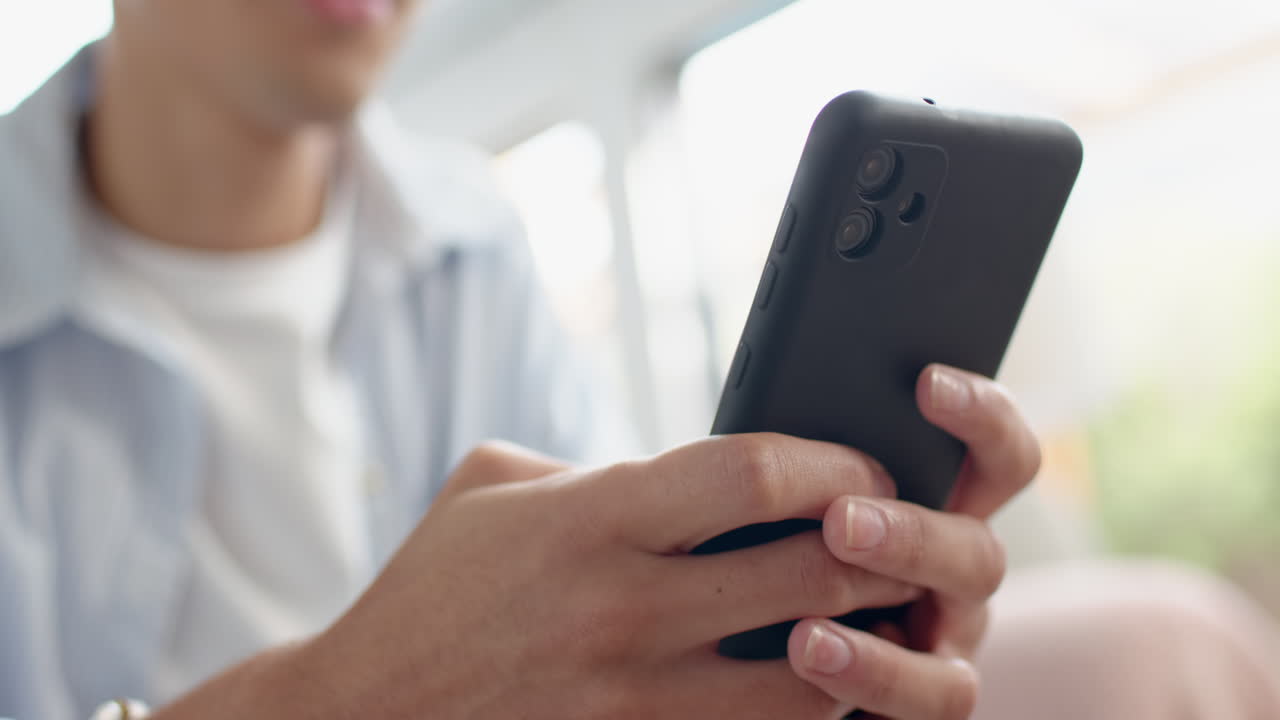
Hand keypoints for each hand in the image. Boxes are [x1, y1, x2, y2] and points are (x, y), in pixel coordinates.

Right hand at [300, 435, 925, 718]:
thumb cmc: (430, 592)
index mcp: (592, 519)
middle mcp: (623, 609)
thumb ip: (598, 470)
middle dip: (880, 552)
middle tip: (902, 540)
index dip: (830, 464)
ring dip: (864, 647)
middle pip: (808, 572)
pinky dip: (805, 716)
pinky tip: (819, 687)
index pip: (750, 473)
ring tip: (878, 621)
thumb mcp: (493, 491)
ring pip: (811, 681)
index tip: (861, 467)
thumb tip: (695, 473)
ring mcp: (635, 701)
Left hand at [787, 364, 1040, 718]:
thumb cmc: (764, 554)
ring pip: (968, 626)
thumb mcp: (786, 502)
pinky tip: (809, 653)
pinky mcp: (924, 703)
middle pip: (983, 549)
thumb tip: (788, 406)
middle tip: (840, 522)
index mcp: (937, 509)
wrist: (737, 652)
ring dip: (892, 620)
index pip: (997, 454)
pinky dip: (873, 675)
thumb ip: (809, 466)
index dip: (981, 415)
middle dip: (914, 533)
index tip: (927, 383)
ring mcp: (950, 643)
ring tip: (811, 610)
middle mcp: (956, 576)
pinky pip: (933, 698)